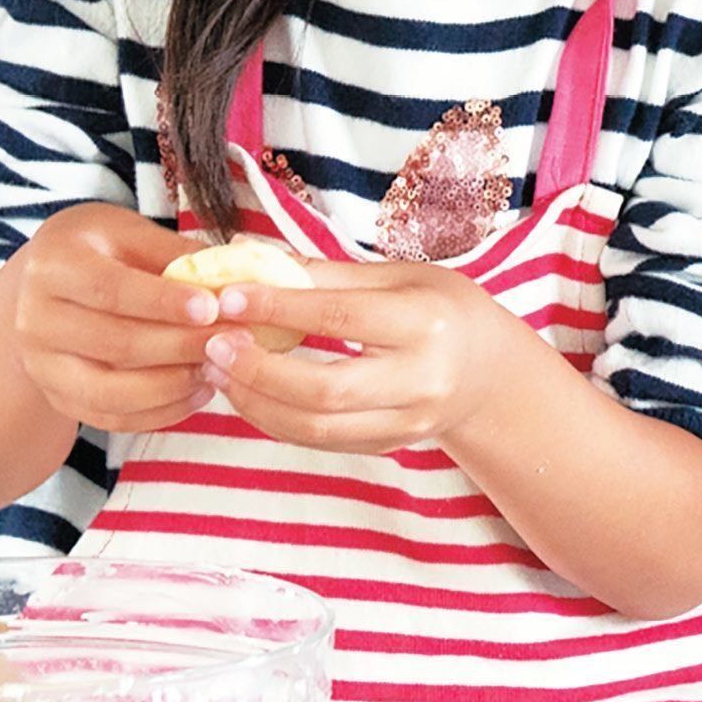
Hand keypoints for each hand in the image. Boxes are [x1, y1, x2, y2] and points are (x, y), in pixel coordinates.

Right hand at [5, 201, 218, 435]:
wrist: (48, 285)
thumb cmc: (101, 249)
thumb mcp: (129, 232)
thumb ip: (174, 253)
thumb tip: (230, 277)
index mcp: (53, 265)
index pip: (110, 289)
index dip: (163, 301)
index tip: (212, 307)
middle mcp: (34, 319)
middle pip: (114, 343)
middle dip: (180, 346)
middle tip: (232, 341)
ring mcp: (41, 364)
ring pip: (110, 391)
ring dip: (173, 385)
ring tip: (219, 369)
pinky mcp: (56, 397)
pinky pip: (110, 417)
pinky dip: (159, 412)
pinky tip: (198, 393)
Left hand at [200, 260, 529, 454]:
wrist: (488, 371)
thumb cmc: (439, 308)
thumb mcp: (397, 277)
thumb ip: (325, 274)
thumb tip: (250, 256)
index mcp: (425, 322)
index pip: (339, 318)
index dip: (279, 308)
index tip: (230, 296)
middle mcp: (420, 379)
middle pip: (323, 389)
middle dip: (258, 369)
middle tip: (214, 344)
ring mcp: (406, 423)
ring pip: (315, 427)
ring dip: (255, 400)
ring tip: (218, 370)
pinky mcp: (387, 446)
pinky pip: (319, 441)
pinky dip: (274, 419)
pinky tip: (248, 392)